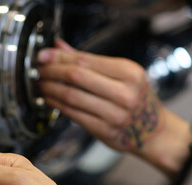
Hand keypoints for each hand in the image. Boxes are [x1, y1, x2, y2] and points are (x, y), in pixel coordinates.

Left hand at [37, 39, 191, 174]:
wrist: (153, 130)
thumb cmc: (135, 97)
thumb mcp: (120, 73)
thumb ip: (88, 60)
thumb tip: (58, 46)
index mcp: (129, 72)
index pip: (85, 60)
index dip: (59, 57)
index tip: (42, 56)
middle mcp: (124, 92)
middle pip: (76, 76)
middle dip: (51, 72)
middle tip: (38, 71)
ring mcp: (115, 113)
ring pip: (71, 96)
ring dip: (50, 89)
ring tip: (41, 84)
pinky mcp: (104, 130)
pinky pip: (73, 114)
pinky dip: (57, 105)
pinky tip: (49, 99)